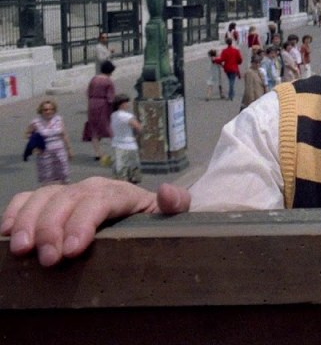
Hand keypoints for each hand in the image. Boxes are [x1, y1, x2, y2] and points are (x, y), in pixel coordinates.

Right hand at [1, 178, 190, 266]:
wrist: (143, 221)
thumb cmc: (154, 223)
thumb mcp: (170, 217)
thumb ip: (175, 206)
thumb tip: (167, 191)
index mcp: (121, 193)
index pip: (99, 201)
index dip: (82, 223)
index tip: (72, 250)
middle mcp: (91, 189)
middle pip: (67, 201)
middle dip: (53, 229)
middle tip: (48, 260)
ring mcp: (69, 193)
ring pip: (44, 197)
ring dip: (28, 222)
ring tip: (21, 250)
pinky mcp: (52, 202)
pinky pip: (28, 198)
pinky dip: (15, 211)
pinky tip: (6, 233)